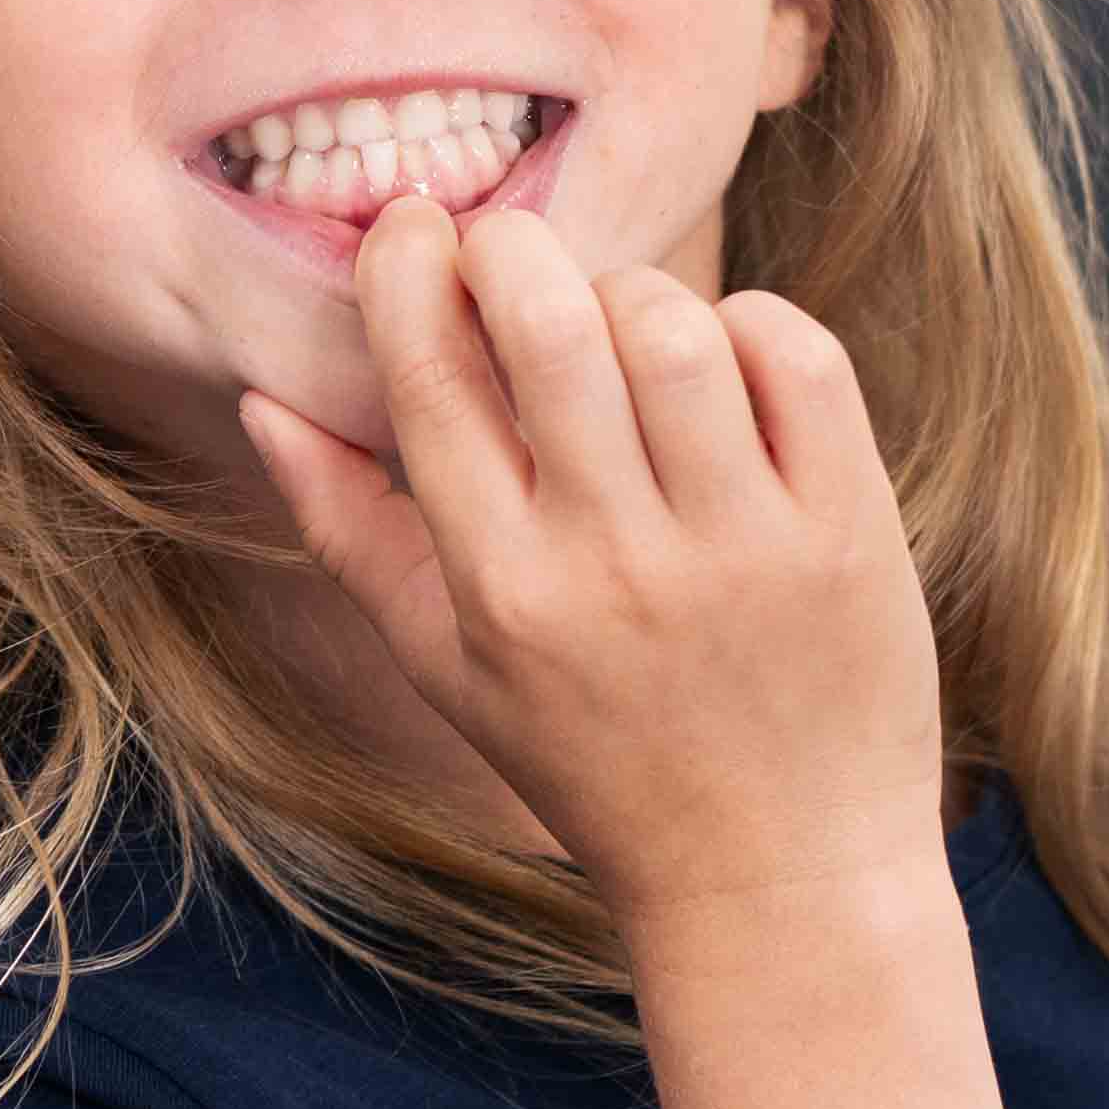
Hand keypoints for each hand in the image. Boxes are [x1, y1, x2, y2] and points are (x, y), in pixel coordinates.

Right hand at [241, 198, 944, 934]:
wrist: (777, 879)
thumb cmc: (595, 762)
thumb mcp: (446, 669)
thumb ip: (348, 533)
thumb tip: (262, 401)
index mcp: (498, 591)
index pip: (428, 380)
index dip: (409, 268)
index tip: (416, 229)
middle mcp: (613, 564)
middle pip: (548, 323)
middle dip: (512, 248)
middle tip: (511, 254)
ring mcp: (740, 547)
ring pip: (673, 327)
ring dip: (634, 291)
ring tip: (623, 328)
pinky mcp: (846, 532)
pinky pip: (796, 357)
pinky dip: (754, 325)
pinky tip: (726, 364)